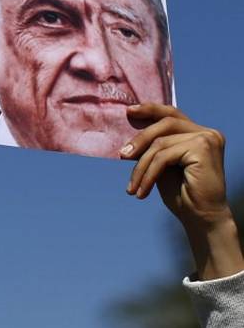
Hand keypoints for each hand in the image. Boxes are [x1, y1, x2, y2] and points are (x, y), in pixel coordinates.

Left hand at [120, 103, 242, 279]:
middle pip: (164, 123)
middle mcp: (207, 132)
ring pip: (160, 143)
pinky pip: (163, 156)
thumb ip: (154, 145)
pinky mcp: (203, 148)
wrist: (200, 218)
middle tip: (121, 155)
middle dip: (139, 139)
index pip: (171, 114)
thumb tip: (130, 127)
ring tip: (133, 187)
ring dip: (141, 166)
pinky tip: (142, 191)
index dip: (150, 109)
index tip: (128, 111)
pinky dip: (148, 174)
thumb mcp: (163, 164)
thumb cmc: (182, 193)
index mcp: (199, 133)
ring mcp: (207, 138)